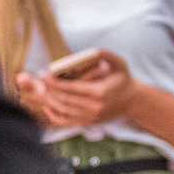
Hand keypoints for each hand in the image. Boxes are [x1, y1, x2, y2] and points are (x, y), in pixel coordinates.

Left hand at [18, 54, 136, 128]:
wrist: (132, 101)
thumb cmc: (123, 80)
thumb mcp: (120, 64)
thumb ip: (108, 55)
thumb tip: (96, 50)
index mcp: (99, 92)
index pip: (70, 88)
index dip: (54, 82)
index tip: (43, 74)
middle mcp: (94, 107)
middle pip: (63, 99)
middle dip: (49, 89)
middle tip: (40, 79)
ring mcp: (90, 117)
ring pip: (62, 110)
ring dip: (49, 100)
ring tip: (43, 89)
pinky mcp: (88, 122)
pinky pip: (65, 121)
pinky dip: (53, 114)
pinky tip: (48, 105)